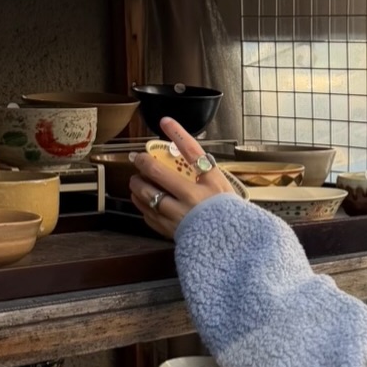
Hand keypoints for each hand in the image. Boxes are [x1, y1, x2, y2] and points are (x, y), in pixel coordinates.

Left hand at [130, 118, 240, 239]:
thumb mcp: (222, 186)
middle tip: (138, 158)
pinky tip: (140, 198)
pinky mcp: (171, 230)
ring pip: (147, 194)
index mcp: (211, 184)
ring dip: (137, 183)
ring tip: (135, 180)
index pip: (192, 152)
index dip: (177, 133)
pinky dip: (141, 203)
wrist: (230, 244)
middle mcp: (193, 199)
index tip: (166, 121)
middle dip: (143, 162)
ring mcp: (179, 215)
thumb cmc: (228, 213)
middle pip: (159, 172)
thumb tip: (184, 153)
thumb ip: (204, 171)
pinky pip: (148, 214)